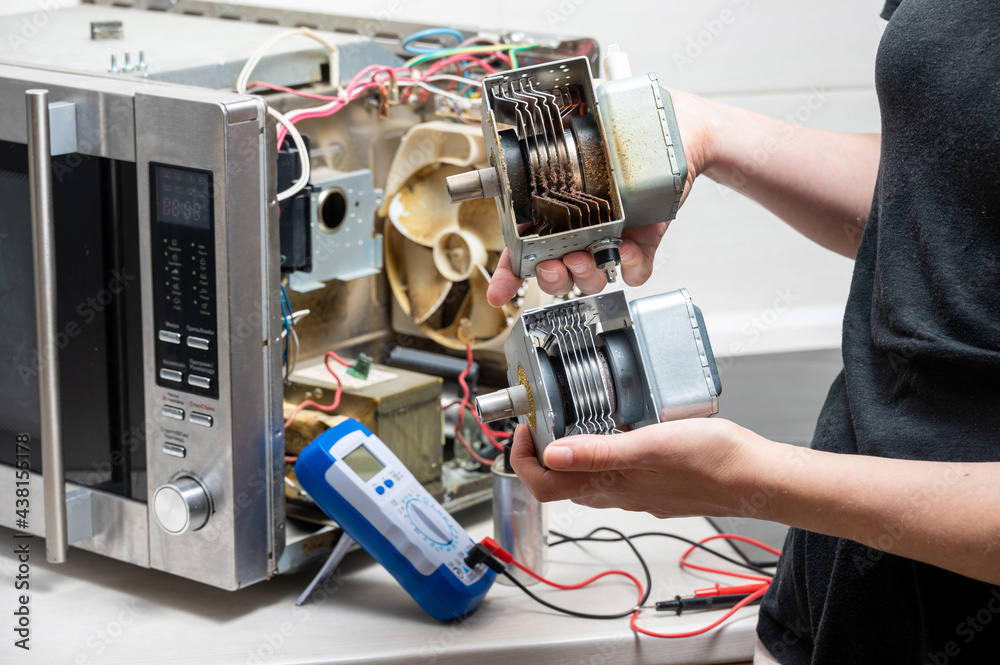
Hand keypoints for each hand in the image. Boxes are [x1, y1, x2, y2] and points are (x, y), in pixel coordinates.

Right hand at [487, 89, 720, 306]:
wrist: (677, 131)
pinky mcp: (642, 242)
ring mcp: (609, 238)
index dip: (508, 275)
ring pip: (590, 278)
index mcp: (553, 209)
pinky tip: (629, 251)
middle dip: (552, 276)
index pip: (522, 249)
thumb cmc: (626, 128)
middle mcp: (579, 229)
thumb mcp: (581, 129)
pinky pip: (633, 270)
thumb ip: (552, 136)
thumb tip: (527, 131)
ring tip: (587, 255)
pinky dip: (631, 268)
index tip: (499, 293)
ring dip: (585, 275)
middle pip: (554, 271)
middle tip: (556, 263)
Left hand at [508, 418, 754, 519]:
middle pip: (562, 483)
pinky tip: (621, 428)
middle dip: (542, 453)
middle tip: (544, 420)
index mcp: (612, 486)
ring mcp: (639, 492)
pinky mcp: (658, 485)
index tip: (525, 430)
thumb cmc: (713, 461)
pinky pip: (618, 473)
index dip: (522, 460)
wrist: (759, 478)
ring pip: (590, 478)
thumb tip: (551, 455)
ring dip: (573, 452)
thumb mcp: (649, 445)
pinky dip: (604, 452)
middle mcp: (621, 494)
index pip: (544, 487)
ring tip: (575, 417)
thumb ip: (599, 452)